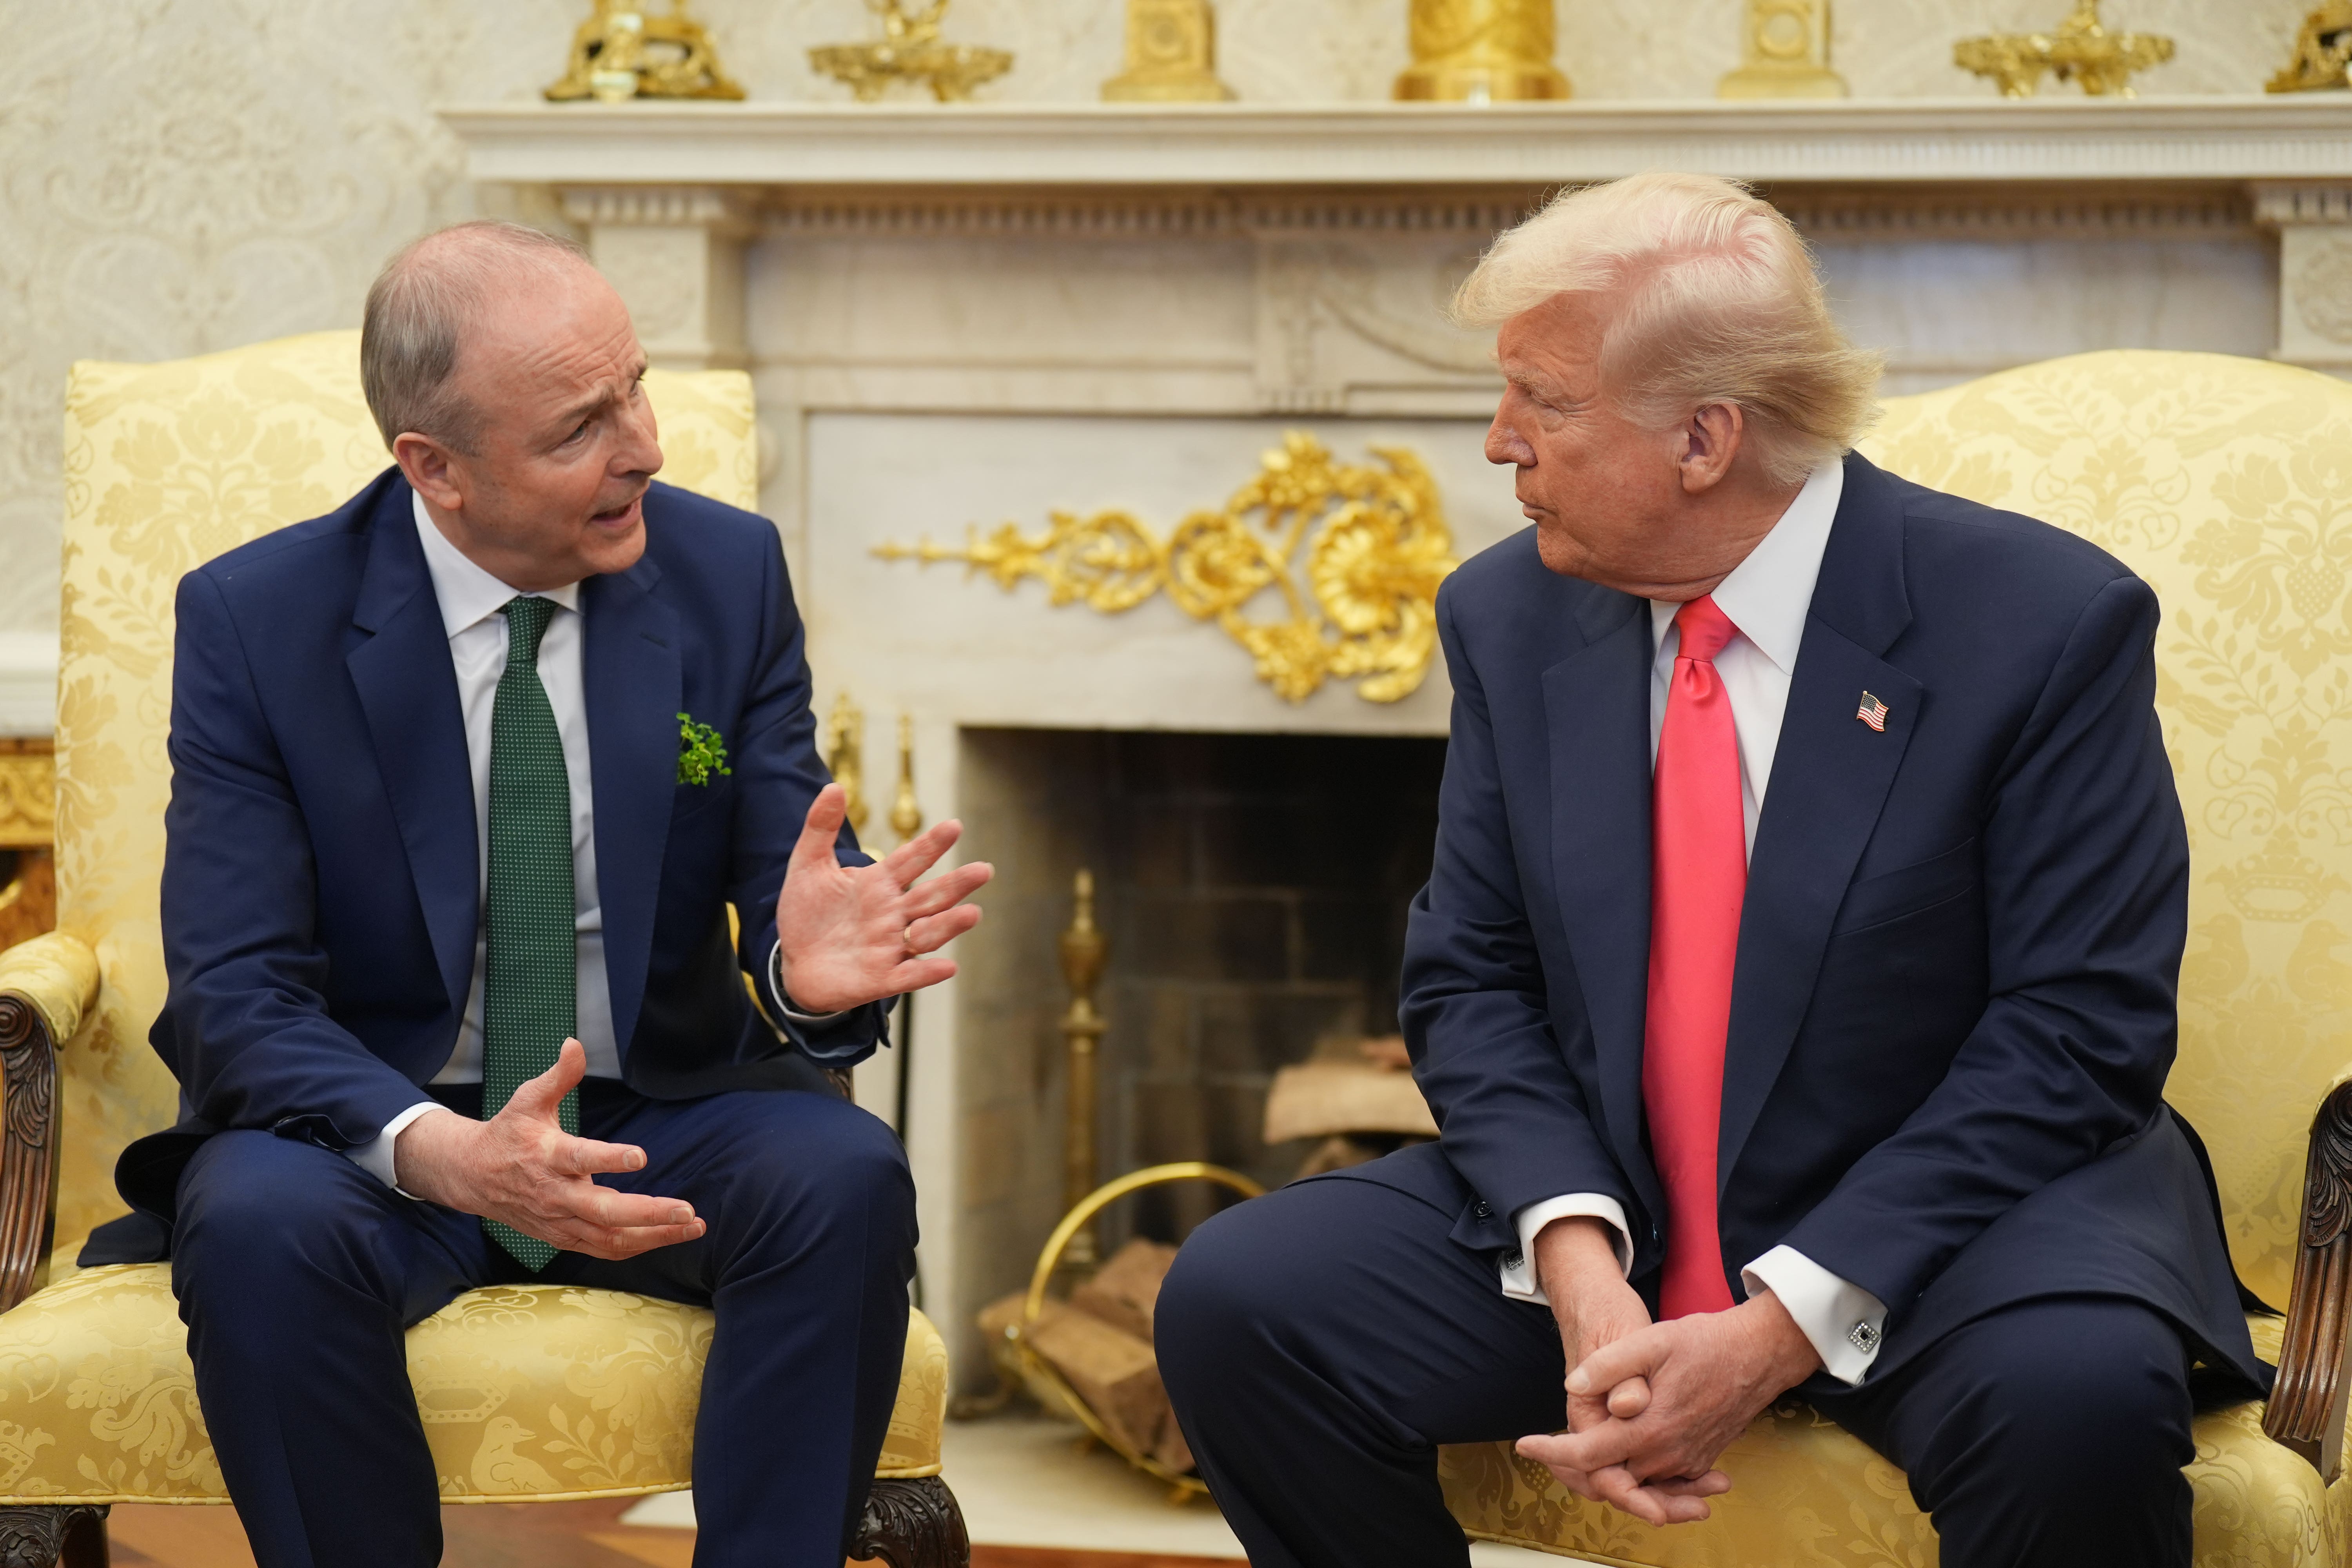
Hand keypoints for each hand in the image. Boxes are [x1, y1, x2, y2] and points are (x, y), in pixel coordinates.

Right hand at [393, 1039, 705, 1260]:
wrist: (473, 1176)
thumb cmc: (508, 1132)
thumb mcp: (528, 1098)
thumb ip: (558, 1076)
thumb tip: (576, 1043)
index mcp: (548, 1155)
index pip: (580, 1158)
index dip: (610, 1159)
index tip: (642, 1155)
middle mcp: (555, 1194)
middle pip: (602, 1211)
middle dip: (648, 1213)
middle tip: (687, 1210)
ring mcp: (559, 1221)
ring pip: (609, 1237)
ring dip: (653, 1235)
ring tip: (693, 1226)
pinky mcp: (563, 1237)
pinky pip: (604, 1249)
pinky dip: (637, 1247)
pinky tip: (669, 1237)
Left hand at [774, 782, 992, 1013]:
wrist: (794, 963)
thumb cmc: (807, 914)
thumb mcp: (808, 867)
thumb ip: (820, 828)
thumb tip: (832, 786)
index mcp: (879, 884)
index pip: (911, 860)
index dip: (931, 845)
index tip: (954, 826)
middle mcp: (892, 914)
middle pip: (931, 897)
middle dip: (958, 884)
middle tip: (985, 870)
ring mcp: (890, 946)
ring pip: (927, 933)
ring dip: (950, 924)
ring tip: (972, 913)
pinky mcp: (881, 978)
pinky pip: (909, 976)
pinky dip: (927, 972)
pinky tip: (947, 967)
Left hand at [1519, 1291, 1821, 1524]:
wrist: (1761, 1355)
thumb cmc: (1707, 1343)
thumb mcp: (1652, 1341)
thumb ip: (1609, 1365)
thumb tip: (1573, 1386)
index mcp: (1649, 1430)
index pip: (1588, 1454)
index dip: (1552, 1451)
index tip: (1523, 1444)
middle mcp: (1667, 1455)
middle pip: (1610, 1475)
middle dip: (1577, 1465)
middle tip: (1546, 1446)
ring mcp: (1688, 1460)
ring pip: (1637, 1478)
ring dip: (1610, 1470)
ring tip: (1578, 1450)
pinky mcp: (1702, 1459)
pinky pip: (1664, 1476)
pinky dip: (1641, 1471)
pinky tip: (1626, 1451)